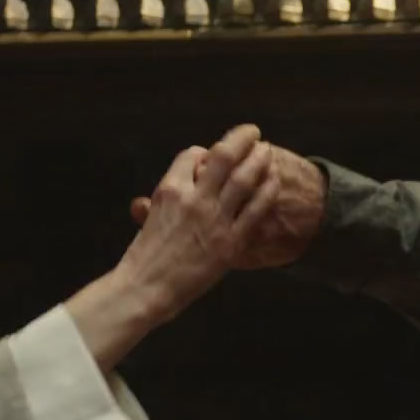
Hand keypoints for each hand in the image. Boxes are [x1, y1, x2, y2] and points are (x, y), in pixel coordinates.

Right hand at [130, 140, 323, 270]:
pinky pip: (257, 208)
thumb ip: (162, 199)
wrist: (147, 287)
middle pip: (223, 156)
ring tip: (266, 151)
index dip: (204, 150)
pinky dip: (268, 190)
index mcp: (169, 189)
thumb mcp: (147, 217)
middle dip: (241, 138)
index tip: (213, 153)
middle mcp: (194, 198)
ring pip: (244, 178)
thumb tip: (171, 186)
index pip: (192, 154)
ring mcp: (214, 219)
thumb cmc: (144, 256)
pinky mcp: (231, 241)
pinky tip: (274, 180)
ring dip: (259, 159)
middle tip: (253, 132)